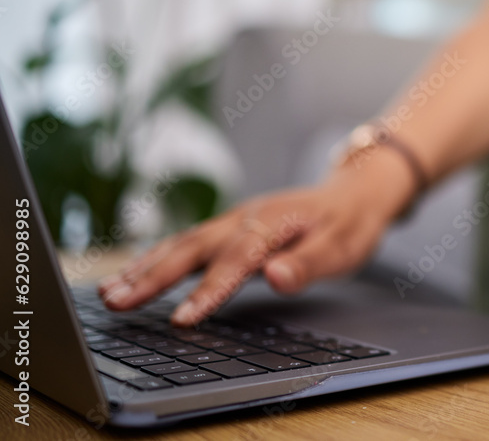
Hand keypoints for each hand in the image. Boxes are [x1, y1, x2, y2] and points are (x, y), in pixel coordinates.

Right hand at [98, 148, 415, 325]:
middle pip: (193, 248)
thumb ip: (310, 264)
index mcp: (273, 223)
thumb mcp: (344, 247)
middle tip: (117, 303)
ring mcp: (234, 220)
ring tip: (110, 294)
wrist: (354, 192)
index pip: (236, 261)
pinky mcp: (228, 227)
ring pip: (182, 243)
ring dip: (145, 267)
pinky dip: (156, 258)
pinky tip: (134, 276)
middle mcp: (246, 218)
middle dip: (154, 277)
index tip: (182, 320)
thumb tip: (276, 277)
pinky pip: (187, 242)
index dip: (208, 290)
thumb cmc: (349, 224)